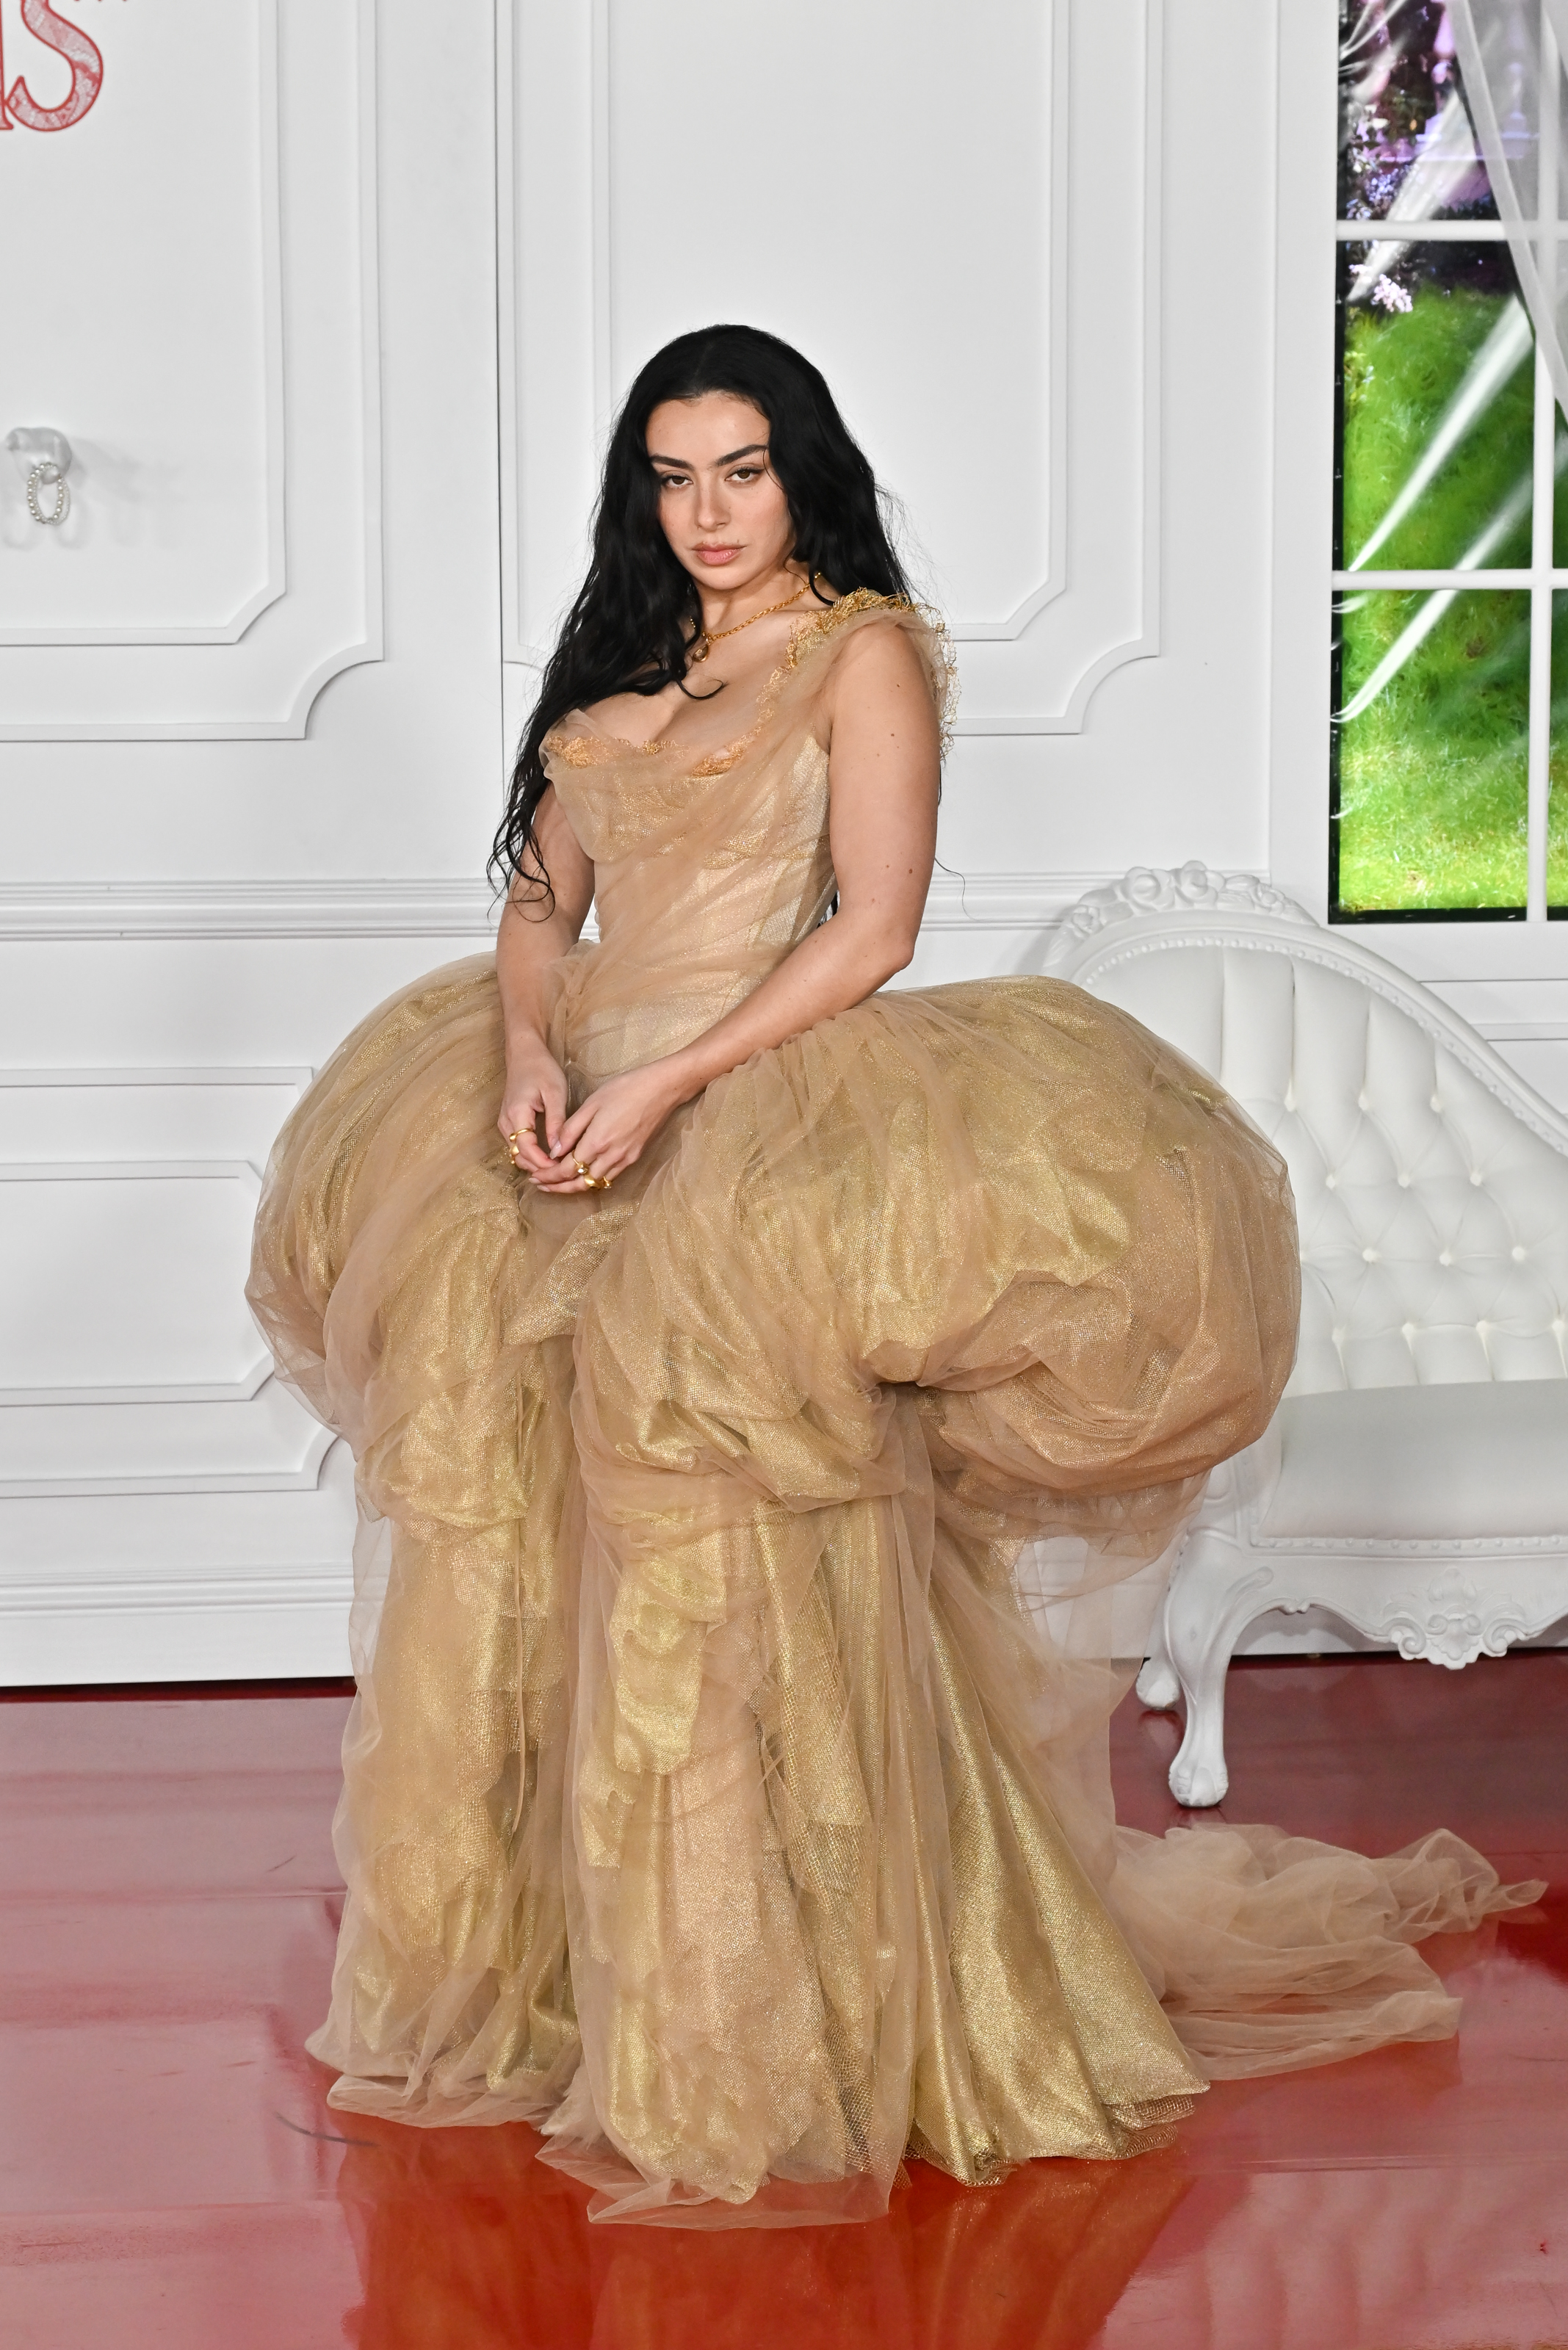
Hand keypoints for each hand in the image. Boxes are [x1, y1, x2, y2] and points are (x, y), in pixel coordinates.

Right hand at [497, 1042, 569, 1178]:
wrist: (524, 1054)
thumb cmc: (541, 1069)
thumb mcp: (555, 1094)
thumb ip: (556, 1122)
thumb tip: (558, 1150)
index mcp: (517, 1114)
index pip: (526, 1149)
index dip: (543, 1163)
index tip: (561, 1168)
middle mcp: (505, 1122)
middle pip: (519, 1156)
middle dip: (540, 1168)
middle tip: (563, 1173)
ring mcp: (504, 1124)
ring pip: (517, 1154)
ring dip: (535, 1164)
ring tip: (558, 1168)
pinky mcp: (507, 1123)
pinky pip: (517, 1146)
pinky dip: (531, 1155)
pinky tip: (548, 1157)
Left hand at [529, 1060, 686, 1194]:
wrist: (661, 1089)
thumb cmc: (625, 1089)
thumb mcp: (591, 1104)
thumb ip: (571, 1129)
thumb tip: (555, 1151)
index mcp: (596, 1141)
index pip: (567, 1169)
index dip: (549, 1176)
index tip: (535, 1177)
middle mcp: (611, 1156)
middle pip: (579, 1183)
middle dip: (557, 1188)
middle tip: (540, 1186)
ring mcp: (625, 1159)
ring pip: (595, 1183)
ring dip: (574, 1187)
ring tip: (557, 1184)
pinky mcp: (634, 1157)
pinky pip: (609, 1176)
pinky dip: (593, 1180)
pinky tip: (583, 1174)